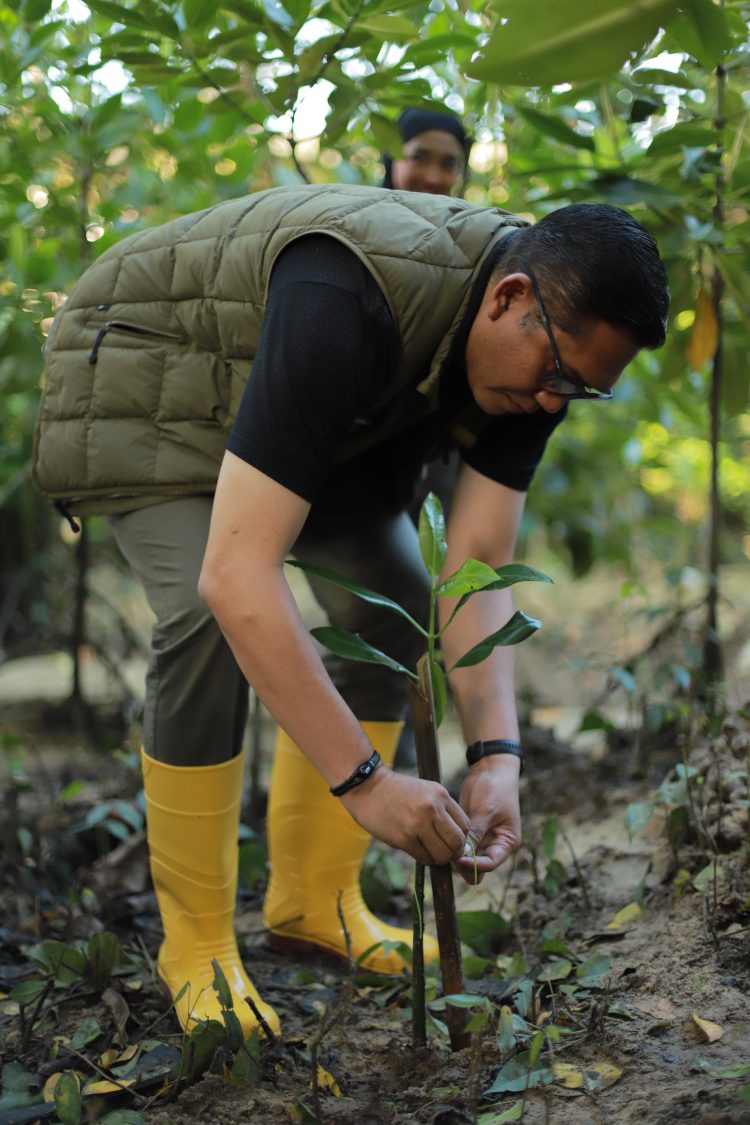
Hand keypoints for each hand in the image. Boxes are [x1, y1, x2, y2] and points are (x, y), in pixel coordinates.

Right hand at [341, 766, 469, 865]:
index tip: (452, 842)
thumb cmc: (398, 791)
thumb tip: (458, 842)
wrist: (368, 787)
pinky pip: (424, 858)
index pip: (465, 826)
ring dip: (439, 858)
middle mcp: (432, 809)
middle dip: (453, 852)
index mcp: (441, 795)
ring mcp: (418, 824)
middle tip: (445, 853)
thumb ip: (443, 811)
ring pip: (442, 854)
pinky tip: (417, 850)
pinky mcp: (403, 838)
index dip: (461, 838)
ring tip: (431, 853)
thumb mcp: (426, 791)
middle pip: (457, 842)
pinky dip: (424, 859)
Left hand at [453, 757, 520, 884]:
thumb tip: (464, 854)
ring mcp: (482, 839)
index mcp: (506, 843)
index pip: (490, 864)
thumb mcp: (486, 811)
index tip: (458, 859)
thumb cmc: (495, 789)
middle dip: (464, 863)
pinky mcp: (470, 831)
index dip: (474, 865)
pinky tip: (440, 839)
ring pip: (467, 858)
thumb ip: (476, 833)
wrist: (490, 770)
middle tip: (447, 853)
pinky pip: (460, 845)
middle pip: (478, 866)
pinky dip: (452, 844)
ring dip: (456, 854)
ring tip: (442, 846)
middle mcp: (494, 845)